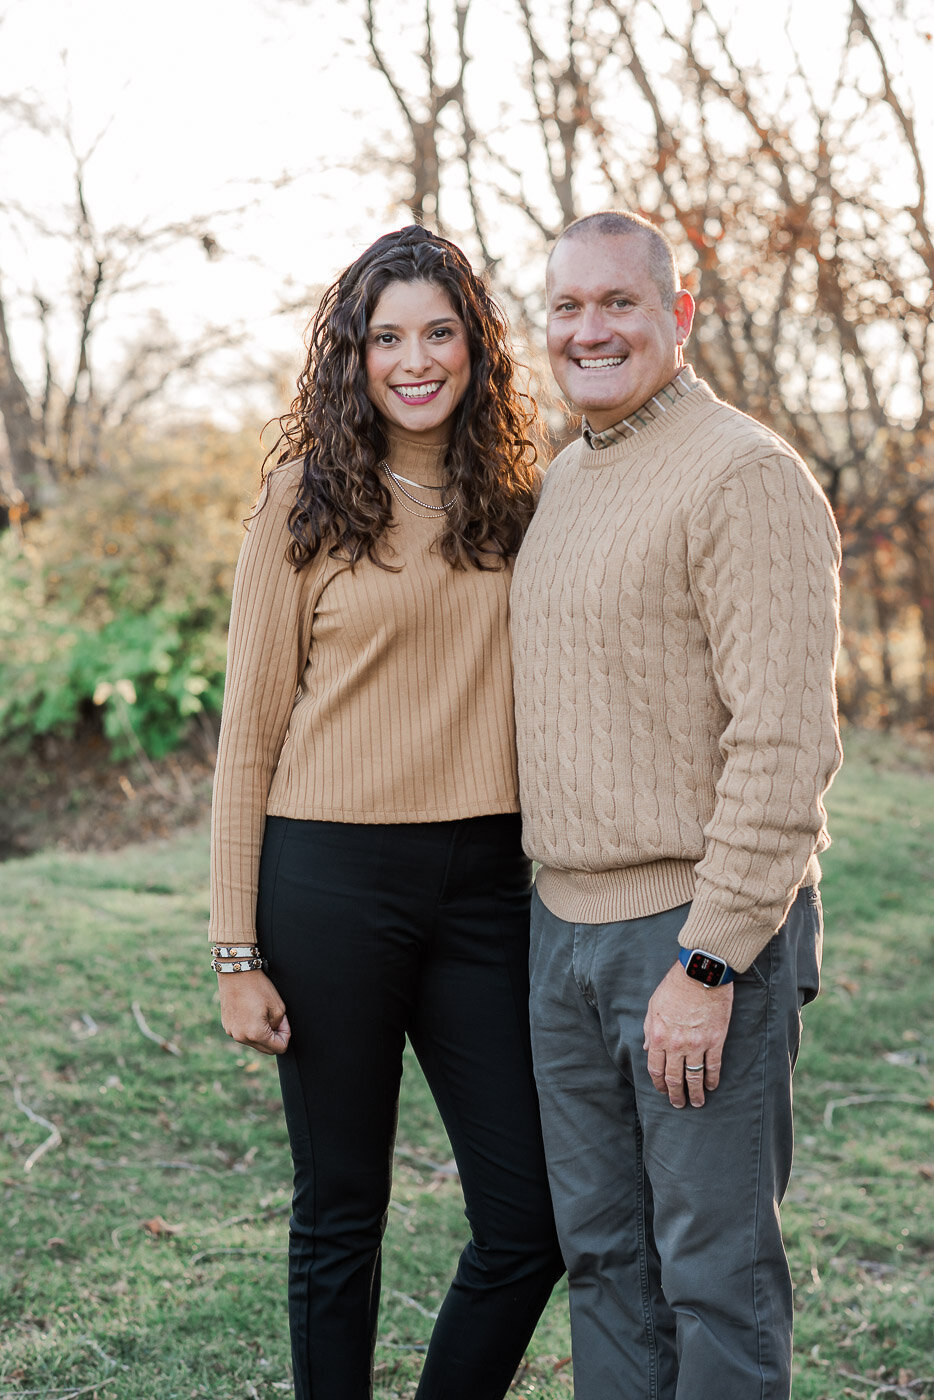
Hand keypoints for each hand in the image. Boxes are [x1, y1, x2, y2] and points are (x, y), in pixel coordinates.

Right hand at [218, 970, 290, 1055]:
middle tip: (277, 1019)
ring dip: (262, 1033)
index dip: (286, 1035)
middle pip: (265, 1048)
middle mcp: (241, 1037)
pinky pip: (243, 1033)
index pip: (279, 1048)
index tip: (284, 1021)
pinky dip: (250, 1028)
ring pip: (254, 1042)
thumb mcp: (278, 1006)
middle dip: (274, 1037)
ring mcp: (231, 1032)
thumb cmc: (258, 987)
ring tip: (263, 1013)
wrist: (236, 971)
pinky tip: (252, 1012)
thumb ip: (280, 1025)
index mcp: (255, 1034)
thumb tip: (275, 1032)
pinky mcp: (227, 1025)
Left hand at [643, 962, 732, 1107]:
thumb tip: (649, 1048)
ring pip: (695, 1077)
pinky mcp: (715, 1040)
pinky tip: (712, 1086)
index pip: (656, 1068)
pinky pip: (713, 1066)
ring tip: (697, 1103)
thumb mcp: (653, 1006)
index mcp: (658, 1036)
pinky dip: (712, 1079)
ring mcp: (697, 1044)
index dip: (658, 1084)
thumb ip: (649, 1029)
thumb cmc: (675, 986)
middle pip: (674, 1077)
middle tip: (679, 1104)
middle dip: (676, 1094)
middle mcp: (676, 1044)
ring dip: (695, 1093)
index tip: (662, 1091)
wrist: (701, 973)